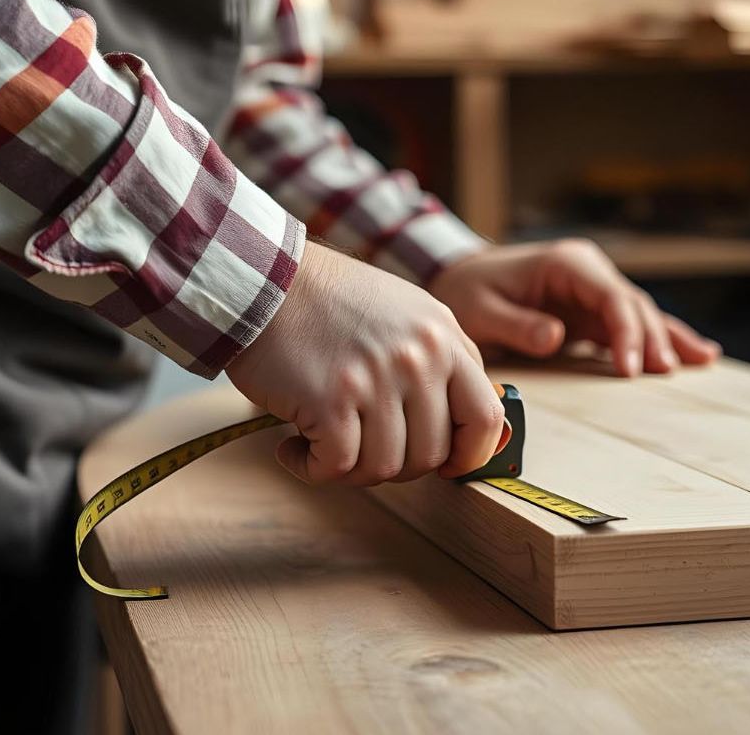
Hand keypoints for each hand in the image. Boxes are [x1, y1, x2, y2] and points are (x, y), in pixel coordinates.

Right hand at [228, 243, 506, 485]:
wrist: (264, 279)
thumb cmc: (330, 300)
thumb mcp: (408, 311)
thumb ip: (441, 360)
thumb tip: (466, 422)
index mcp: (444, 337)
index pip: (485, 417)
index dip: (470, 455)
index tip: (447, 466)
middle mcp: (418, 359)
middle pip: (432, 453)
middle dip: (398, 465)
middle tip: (363, 448)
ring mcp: (376, 380)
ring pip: (384, 467)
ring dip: (351, 469)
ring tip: (323, 444)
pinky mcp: (331, 401)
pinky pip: (336, 467)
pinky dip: (311, 468)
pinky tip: (293, 447)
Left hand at [428, 240, 720, 377]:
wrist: (460, 277)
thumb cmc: (468, 291)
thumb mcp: (480, 310)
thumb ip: (517, 324)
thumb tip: (556, 337)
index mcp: (566, 264)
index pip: (610, 297)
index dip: (626, 333)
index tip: (632, 368)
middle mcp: (589, 271)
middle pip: (634, 305)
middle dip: (654, 338)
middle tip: (666, 374)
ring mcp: (595, 290)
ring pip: (642, 314)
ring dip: (668, 339)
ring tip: (702, 361)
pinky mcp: (594, 312)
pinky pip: (632, 326)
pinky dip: (661, 340)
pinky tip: (698, 354)